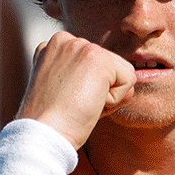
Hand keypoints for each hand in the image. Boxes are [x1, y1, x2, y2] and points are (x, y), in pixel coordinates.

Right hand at [16, 32, 135, 149]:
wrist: (43, 134)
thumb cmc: (53, 121)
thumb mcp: (70, 93)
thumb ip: (95, 80)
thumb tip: (132, 81)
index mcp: (54, 47)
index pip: (94, 66)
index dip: (87, 90)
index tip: (64, 101)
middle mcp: (65, 40)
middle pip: (110, 67)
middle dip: (99, 91)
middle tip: (73, 105)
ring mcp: (81, 46)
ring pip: (121, 73)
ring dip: (107, 96)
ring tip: (80, 104)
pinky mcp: (97, 57)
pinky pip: (129, 81)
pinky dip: (114, 100)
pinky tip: (89, 103)